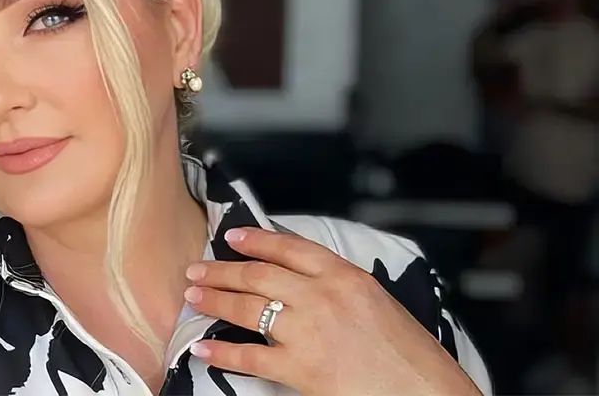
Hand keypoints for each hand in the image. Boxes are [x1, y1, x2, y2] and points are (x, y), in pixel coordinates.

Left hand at [183, 228, 481, 395]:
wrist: (425, 392)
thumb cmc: (408, 354)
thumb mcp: (377, 301)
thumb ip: (338, 285)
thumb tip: (300, 281)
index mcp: (345, 276)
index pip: (288, 247)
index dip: (255, 240)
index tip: (231, 238)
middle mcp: (322, 297)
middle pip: (258, 274)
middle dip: (221, 270)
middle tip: (196, 269)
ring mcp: (308, 331)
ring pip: (247, 308)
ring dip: (214, 301)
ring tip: (193, 297)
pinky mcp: (301, 368)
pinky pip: (250, 356)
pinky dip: (221, 352)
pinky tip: (202, 348)